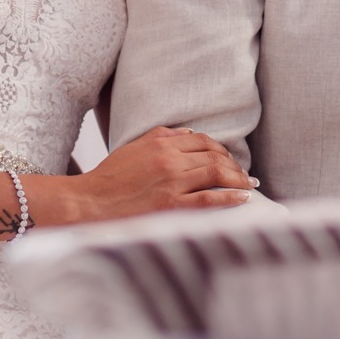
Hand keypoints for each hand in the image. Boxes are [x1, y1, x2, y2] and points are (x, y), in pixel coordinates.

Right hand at [77, 126, 254, 219]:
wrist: (90, 202)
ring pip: (216, 174)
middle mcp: (170, 159)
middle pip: (214, 156)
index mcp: (161, 143)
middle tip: (246, 174)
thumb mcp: (134, 147)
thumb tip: (191, 133)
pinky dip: (229, 197)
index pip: (203, 141)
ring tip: (249, 185)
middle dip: (234, 165)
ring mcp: (172, 182)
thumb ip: (163, 136)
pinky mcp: (171, 205)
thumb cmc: (110, 177)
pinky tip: (243, 198)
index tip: (229, 159)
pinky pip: (208, 199)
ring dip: (238, 179)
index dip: (221, 149)